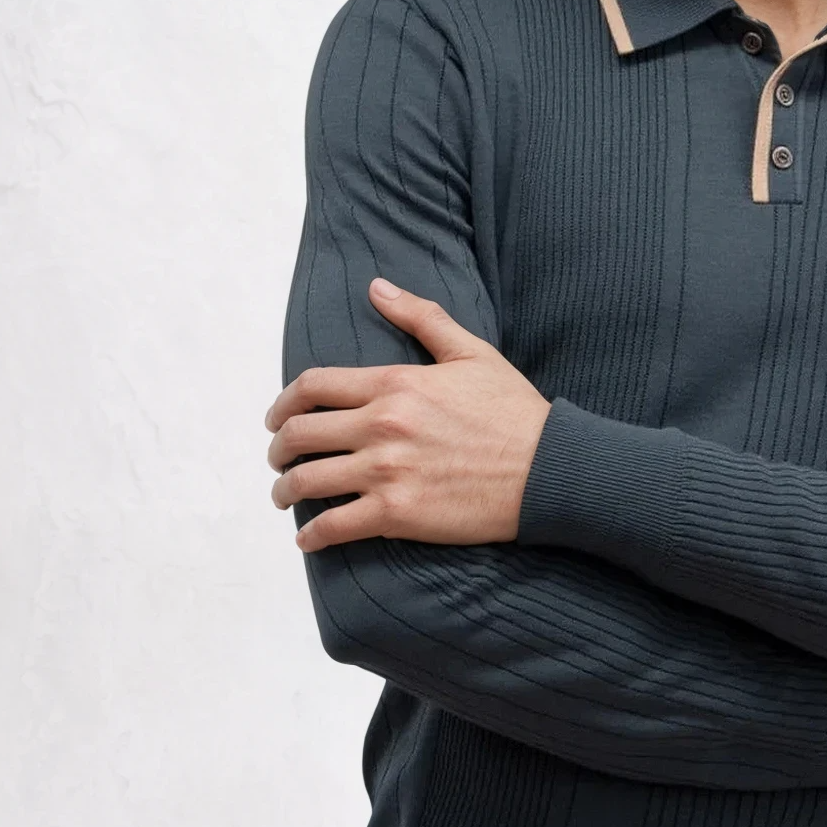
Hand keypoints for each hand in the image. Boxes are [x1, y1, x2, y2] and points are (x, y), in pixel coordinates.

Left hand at [265, 279, 551, 552]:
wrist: (548, 469)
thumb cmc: (513, 412)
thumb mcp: (471, 353)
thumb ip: (421, 317)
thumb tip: (377, 288)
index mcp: (395, 384)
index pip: (312, 386)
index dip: (283, 402)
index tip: (278, 417)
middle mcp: (381, 426)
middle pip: (299, 434)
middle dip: (278, 448)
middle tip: (279, 458)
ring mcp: (386, 473)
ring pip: (306, 482)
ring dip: (285, 490)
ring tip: (285, 495)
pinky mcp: (397, 515)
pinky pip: (334, 527)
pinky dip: (313, 536)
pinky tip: (309, 538)